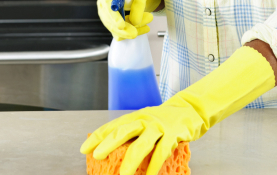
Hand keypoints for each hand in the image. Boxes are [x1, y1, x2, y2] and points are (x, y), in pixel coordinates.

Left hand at [81, 45, 275, 174]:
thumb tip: (112, 148)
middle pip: (123, 131)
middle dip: (108, 144)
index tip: (83, 149)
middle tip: (96, 156)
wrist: (192, 110)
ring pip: (142, 144)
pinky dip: (154, 166)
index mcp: (135, 117)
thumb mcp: (146, 122)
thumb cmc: (165, 120)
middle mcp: (144, 120)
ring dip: (130, 161)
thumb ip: (132, 133)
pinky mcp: (174, 134)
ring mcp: (159, 127)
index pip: (112, 126)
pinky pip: (162, 152)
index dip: (97, 137)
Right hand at [97, 0, 153, 39]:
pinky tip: (145, 27)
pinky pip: (122, 34)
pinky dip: (134, 31)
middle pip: (111, 23)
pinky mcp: (114, 26)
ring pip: (118, 31)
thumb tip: (135, 21)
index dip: (114, 17)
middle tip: (141, 30)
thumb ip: (138, 3)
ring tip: (148, 19)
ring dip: (134, 28)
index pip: (108, 8)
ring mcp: (108, 18)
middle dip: (127, 29)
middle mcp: (104, 8)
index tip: (121, 26)